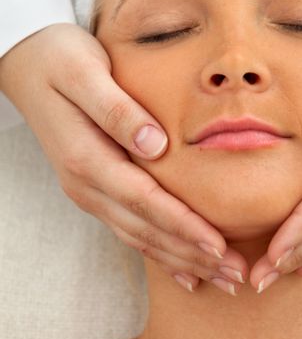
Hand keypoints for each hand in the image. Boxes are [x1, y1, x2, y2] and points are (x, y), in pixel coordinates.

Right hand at [0, 23, 247, 294]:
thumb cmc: (60, 59)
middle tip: (236, 276)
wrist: (26, 62)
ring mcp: (89, 190)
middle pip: (146, 230)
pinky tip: (184, 271)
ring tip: (222, 279)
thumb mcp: (85, 73)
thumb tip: (155, 144)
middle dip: (192, 255)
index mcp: (87, 159)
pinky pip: (130, 229)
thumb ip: (116, 110)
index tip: (219, 246)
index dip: (183, 226)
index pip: (145, 201)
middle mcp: (86, 185)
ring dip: (182, 261)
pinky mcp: (95, 188)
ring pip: (140, 237)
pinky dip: (159, 252)